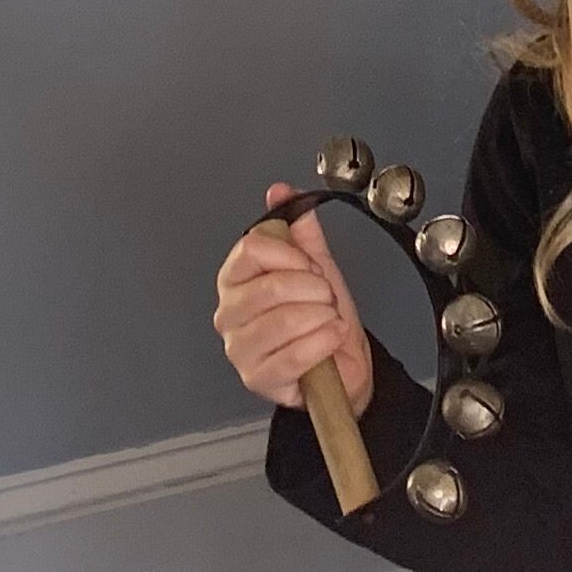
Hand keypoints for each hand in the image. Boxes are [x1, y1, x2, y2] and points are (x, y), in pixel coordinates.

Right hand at [212, 188, 371, 417]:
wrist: (342, 365)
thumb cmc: (322, 318)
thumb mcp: (315, 266)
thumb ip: (299, 229)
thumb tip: (280, 192)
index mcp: (235, 280)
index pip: (251, 249)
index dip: (291, 255)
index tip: (310, 266)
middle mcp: (229, 314)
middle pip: (271, 286)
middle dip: (314, 290)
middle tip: (324, 297)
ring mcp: (240, 349)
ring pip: (284, 321)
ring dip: (321, 317)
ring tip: (328, 319)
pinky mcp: (258, 379)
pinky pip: (294, 355)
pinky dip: (323, 342)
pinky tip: (331, 337)